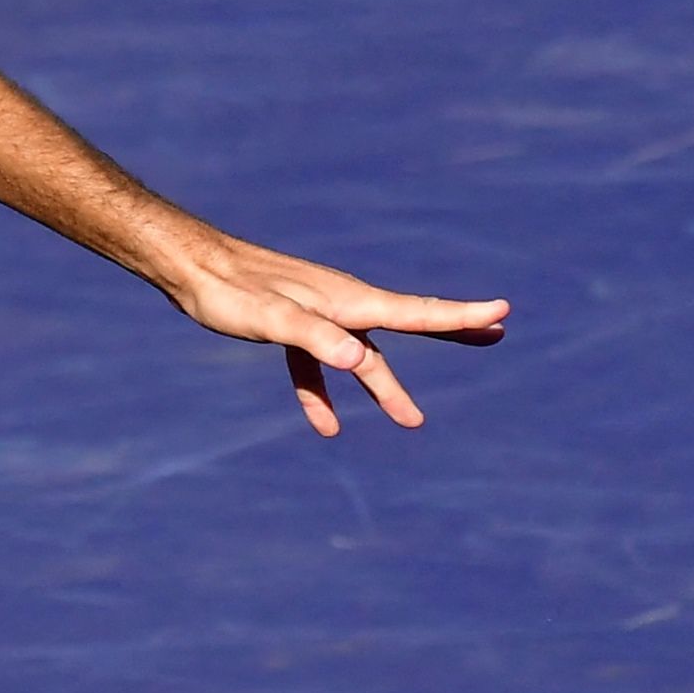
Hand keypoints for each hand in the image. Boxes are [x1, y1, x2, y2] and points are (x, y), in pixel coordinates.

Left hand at [150, 229, 506, 437]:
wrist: (191, 266)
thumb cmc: (229, 291)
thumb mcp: (272, 320)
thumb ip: (317, 339)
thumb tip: (362, 361)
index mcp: (347, 302)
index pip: (415, 312)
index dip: (461, 316)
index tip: (503, 311)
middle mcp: (341, 304)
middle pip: (407, 322)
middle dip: (452, 331)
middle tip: (497, 334)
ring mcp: (318, 314)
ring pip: (363, 353)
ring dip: (385, 385)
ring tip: (411, 420)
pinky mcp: (291, 325)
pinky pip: (317, 363)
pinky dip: (323, 392)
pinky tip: (326, 426)